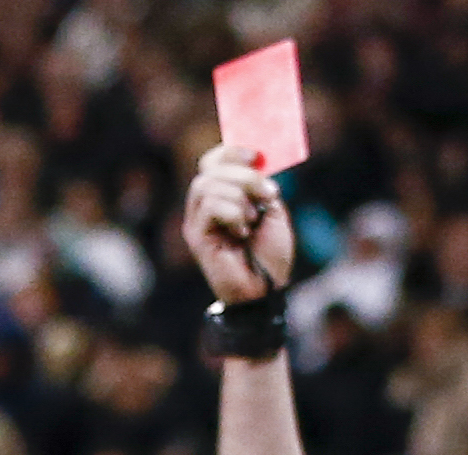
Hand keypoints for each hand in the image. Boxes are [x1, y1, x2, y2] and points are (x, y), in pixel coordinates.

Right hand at [187, 144, 294, 301]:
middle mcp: (204, 207)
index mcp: (221, 196)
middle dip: (245, 175)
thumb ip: (259, 185)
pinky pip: (210, 206)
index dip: (231, 152)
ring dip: (241, 196)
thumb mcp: (271, 209)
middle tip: (269, 193)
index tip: (257, 156)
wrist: (265, 288)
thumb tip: (255, 162)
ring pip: (208, 185)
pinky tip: (242, 232)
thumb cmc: (269, 253)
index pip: (212, 161)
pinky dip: (233, 213)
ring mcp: (197, 222)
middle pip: (210, 170)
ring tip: (254, 219)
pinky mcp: (196, 237)